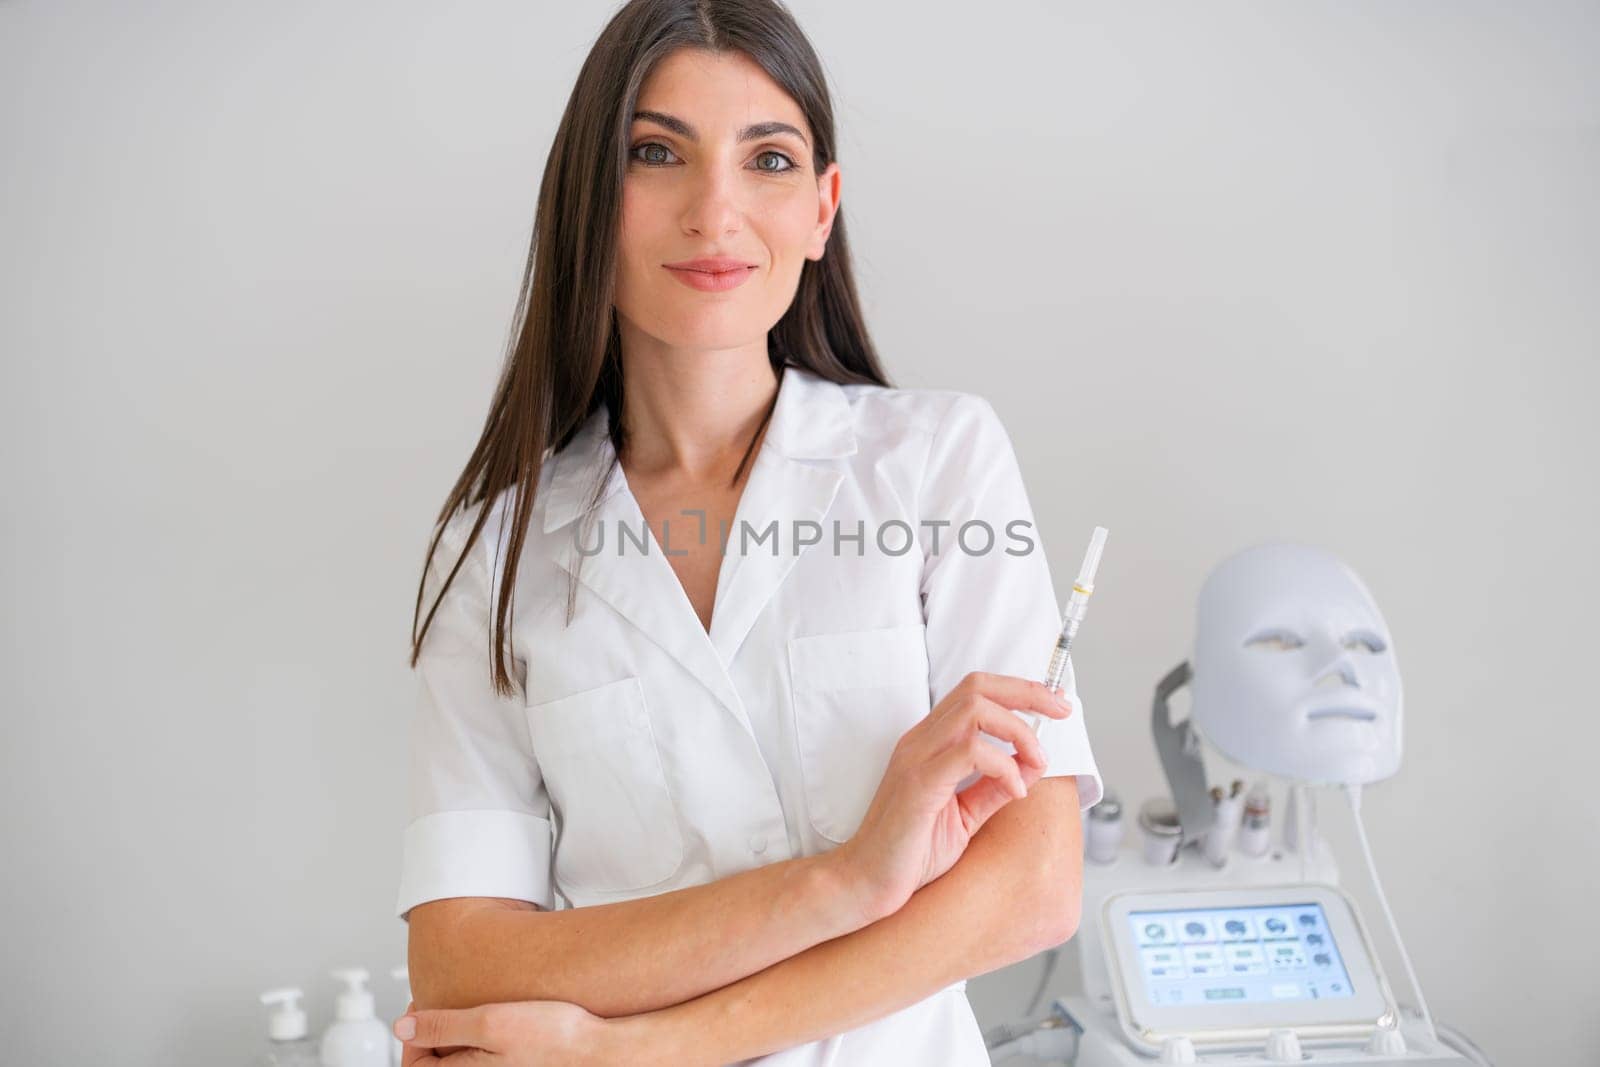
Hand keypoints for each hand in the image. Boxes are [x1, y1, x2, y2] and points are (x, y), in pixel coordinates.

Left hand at [395, 998, 620, 1065]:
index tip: (421, 1007)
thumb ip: (442, 1027)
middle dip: (435, 1034)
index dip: (412, 1034)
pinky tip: (498, 1019)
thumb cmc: (555, 1039)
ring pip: (463, 1061)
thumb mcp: (489, 1022)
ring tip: (471, 1010)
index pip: (415, 1066)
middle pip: (437, 1065)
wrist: (600, 1050)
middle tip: (443, 1004)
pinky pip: (486, 1060)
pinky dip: (482, 1042)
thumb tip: (403, 1027)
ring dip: (459, 1037)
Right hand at [837, 671, 1071, 917]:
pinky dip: (1003, 766)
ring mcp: (916, 757)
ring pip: (975, 709)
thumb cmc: (908, 852)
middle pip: (978, 687)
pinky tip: (1015, 790)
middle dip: (1028, 693)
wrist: (866, 882)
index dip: (1019, 689)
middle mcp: (921, 740)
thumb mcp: (964, 816)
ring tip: (1037, 761)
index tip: (1055, 704)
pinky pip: (970, 752)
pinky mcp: (919, 783)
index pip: (975, 691)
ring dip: (1019, 730)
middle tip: (1062, 712)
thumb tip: (1031, 768)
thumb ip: (994, 789)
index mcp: (929, 742)